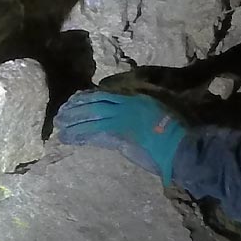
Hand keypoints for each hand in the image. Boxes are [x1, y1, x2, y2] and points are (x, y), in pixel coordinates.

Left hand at [53, 90, 187, 184]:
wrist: (181, 144)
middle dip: (76, 107)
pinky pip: (93, 132)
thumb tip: (132, 122)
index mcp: (136, 99)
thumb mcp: (160, 115)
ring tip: (58, 125)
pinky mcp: (118, 133)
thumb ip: (143, 114)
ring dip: (72, 120)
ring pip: (90, 115)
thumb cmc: (177, 133)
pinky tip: (67, 138)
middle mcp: (127, 104)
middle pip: (95, 102)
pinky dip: (79, 135)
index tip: (75, 99)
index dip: (88, 97)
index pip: (107, 95)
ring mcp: (122, 117)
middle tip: (61, 112)